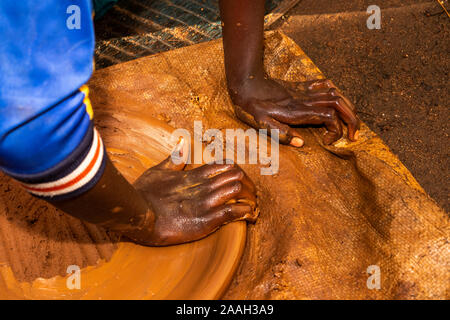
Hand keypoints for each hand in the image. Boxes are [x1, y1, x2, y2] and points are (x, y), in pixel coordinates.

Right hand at [127, 141, 257, 245]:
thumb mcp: (158, 171)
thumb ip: (174, 158)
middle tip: (246, 184)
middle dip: (239, 180)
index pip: (218, 167)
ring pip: (233, 191)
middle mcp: (202, 187)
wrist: (138, 214)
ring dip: (242, 194)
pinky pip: (231, 213)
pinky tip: (248, 213)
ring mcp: (205, 203)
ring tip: (248, 197)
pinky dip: (242, 212)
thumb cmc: (144, 193)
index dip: (228, 168)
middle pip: (230, 177)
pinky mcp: (206, 220)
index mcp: (192, 176)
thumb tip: (182, 142)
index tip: (234, 169)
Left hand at [230, 77, 359, 145]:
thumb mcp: (261, 124)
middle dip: (352, 119)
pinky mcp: (301, 85)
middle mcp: (306, 99)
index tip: (327, 142)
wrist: (246, 82)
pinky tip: (335, 100)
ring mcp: (304, 91)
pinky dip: (335, 91)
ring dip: (348, 107)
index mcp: (298, 111)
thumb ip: (281, 133)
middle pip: (340, 105)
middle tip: (354, 136)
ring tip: (351, 121)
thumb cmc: (251, 106)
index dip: (336, 131)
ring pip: (336, 94)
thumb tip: (301, 143)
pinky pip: (325, 84)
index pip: (329, 119)